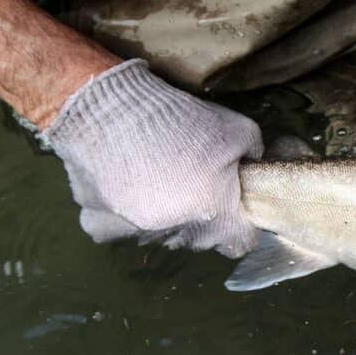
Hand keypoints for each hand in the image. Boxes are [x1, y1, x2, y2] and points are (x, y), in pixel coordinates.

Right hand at [41, 60, 262, 257]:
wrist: (113, 110)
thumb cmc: (182, 121)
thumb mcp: (240, 130)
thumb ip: (253, 157)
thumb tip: (251, 167)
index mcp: (217, 218)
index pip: (240, 244)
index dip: (240, 226)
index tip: (233, 209)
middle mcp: (179, 234)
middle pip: (201, 239)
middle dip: (203, 218)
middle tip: (193, 183)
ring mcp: (139, 233)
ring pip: (162, 235)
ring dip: (165, 217)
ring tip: (158, 179)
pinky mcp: (102, 227)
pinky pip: (120, 229)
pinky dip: (125, 214)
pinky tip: (126, 185)